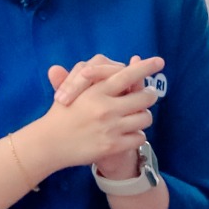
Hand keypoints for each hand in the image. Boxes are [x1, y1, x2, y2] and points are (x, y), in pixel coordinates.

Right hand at [27, 55, 163, 178]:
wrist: (48, 144)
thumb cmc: (61, 114)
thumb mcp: (70, 91)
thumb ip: (88, 77)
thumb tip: (101, 64)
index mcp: (96, 91)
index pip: (127, 75)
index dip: (145, 67)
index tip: (159, 61)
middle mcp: (106, 108)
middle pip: (145, 97)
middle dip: (148, 96)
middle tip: (145, 96)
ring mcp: (111, 128)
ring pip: (146, 118)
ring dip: (143, 116)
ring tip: (134, 116)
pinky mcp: (113, 146)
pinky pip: (140, 138)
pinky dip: (137, 135)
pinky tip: (128, 134)